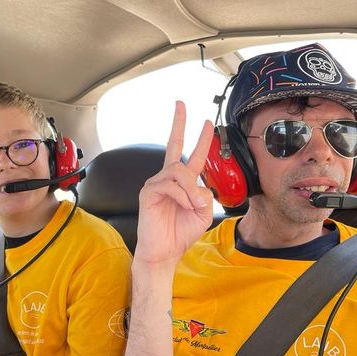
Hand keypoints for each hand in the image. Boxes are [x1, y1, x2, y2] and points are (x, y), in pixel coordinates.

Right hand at [135, 100, 213, 266]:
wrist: (165, 251)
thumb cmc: (181, 233)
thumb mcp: (203, 213)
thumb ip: (205, 194)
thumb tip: (197, 184)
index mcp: (183, 183)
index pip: (193, 155)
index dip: (201, 139)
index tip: (207, 122)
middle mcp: (169, 178)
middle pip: (174, 146)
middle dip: (179, 124)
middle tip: (181, 104)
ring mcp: (157, 183)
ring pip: (179, 171)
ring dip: (190, 189)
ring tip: (193, 206)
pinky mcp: (149, 191)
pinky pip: (171, 185)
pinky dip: (182, 196)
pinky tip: (183, 206)